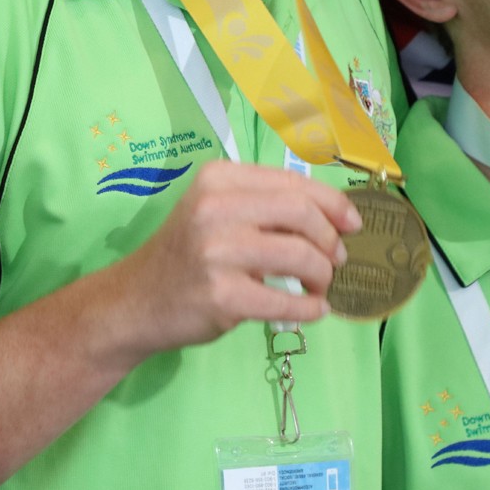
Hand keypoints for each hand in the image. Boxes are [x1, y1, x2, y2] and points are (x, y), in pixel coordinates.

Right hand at [98, 160, 361, 359]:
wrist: (136, 300)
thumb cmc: (185, 254)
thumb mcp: (214, 211)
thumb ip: (263, 204)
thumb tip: (335, 217)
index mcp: (217, 178)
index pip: (292, 183)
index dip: (333, 203)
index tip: (352, 224)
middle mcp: (215, 207)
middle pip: (301, 214)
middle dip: (329, 239)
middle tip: (334, 260)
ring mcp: (217, 251)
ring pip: (300, 256)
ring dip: (322, 276)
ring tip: (318, 287)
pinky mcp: (222, 295)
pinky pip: (287, 301)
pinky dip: (310, 308)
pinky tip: (312, 310)